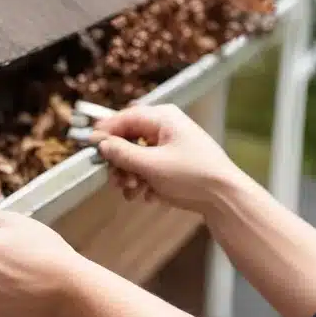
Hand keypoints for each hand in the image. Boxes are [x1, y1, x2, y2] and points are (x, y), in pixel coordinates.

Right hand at [93, 104, 242, 213]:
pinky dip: (143, 182)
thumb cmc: (192, 175)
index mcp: (163, 118)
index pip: (124, 117)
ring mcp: (170, 147)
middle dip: (120, 162)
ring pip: (136, 157)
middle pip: (128, 139)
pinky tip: (148, 196)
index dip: (105, 132)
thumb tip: (101, 144)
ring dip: (129, 175)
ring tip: (133, 191)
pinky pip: (148, 168)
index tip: (90, 147)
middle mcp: (165, 128)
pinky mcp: (173, 164)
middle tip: (116, 180)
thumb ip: (122, 152)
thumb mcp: (151, 164)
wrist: (225, 199)